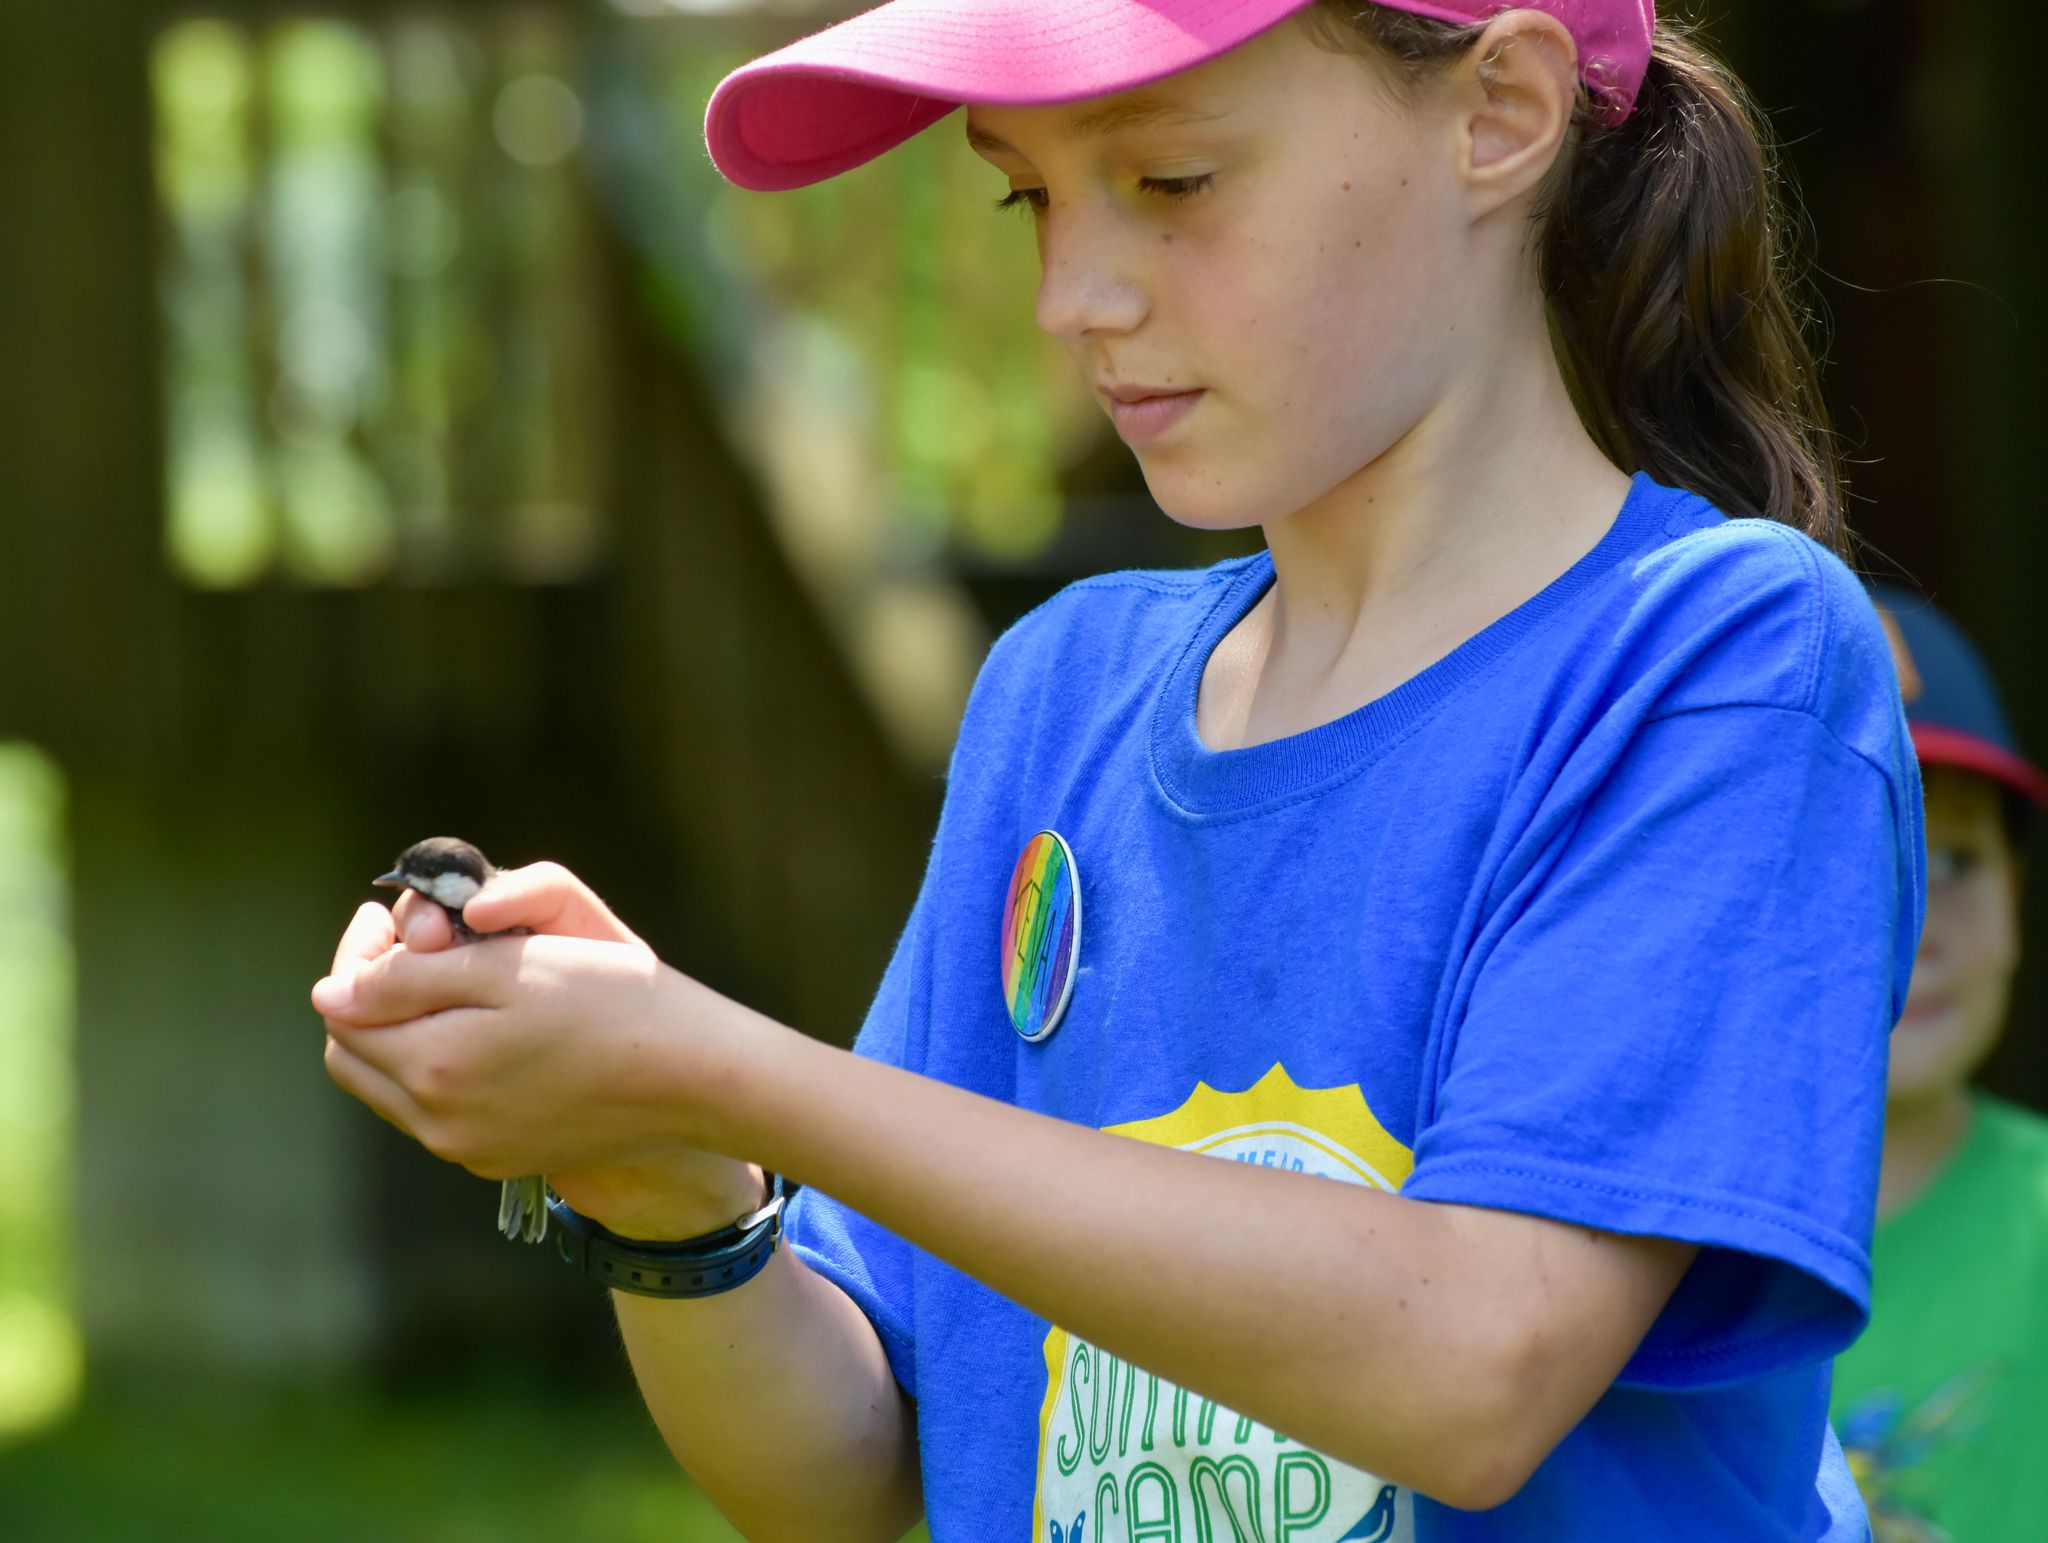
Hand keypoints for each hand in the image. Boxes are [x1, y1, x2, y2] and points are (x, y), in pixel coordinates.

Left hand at [317, 866, 765, 1238]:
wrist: (691, 1075)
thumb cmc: (609, 1002)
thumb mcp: (508, 967)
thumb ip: (407, 979)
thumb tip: (331, 993)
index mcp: (432, 1067)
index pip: (342, 1009)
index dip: (357, 954)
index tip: (389, 916)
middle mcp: (438, 1122)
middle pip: (357, 1056)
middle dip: (371, 997)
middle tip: (416, 947)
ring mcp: (469, 1149)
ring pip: (394, 1086)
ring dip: (404, 1034)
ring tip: (454, 986)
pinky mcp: (502, 1160)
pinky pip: (439, 1112)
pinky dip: (442, 1068)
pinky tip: (489, 1034)